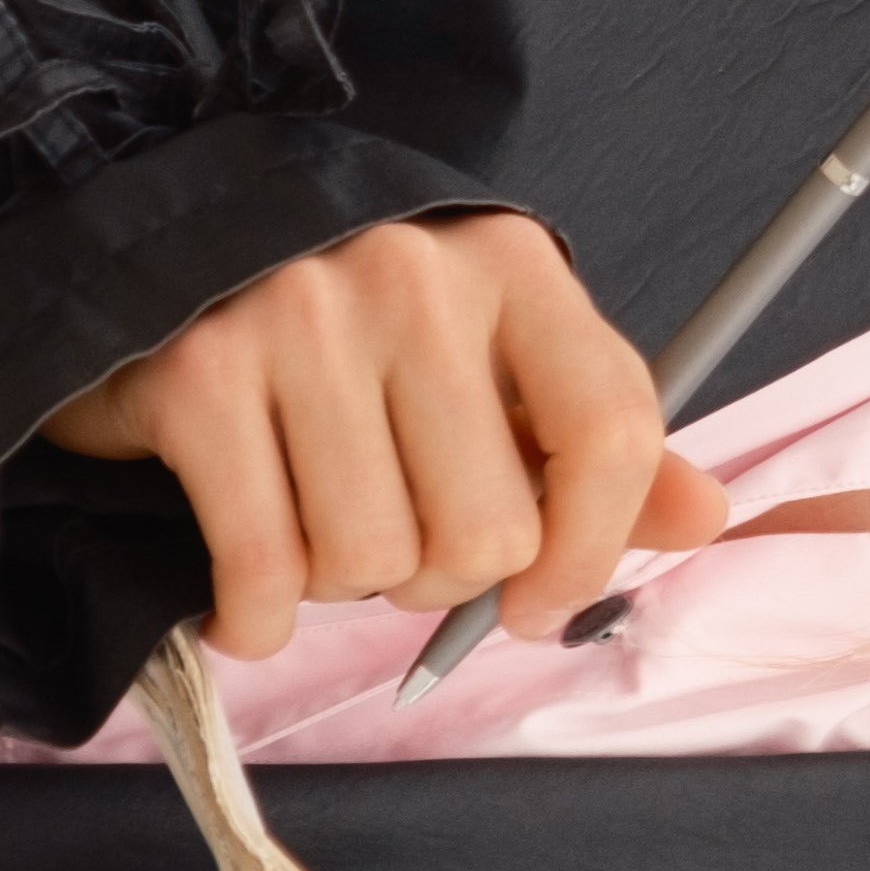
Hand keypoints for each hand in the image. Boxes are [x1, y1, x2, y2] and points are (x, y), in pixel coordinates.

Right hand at [37, 210, 728, 665]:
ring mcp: (298, 319)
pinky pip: (264, 571)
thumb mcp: (491, 358)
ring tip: (316, 527)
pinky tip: (252, 598)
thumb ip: (597, 443)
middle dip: (438, 576)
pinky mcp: (197, 377)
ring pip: (372, 562)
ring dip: (343, 587)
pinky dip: (258, 619)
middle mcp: (412, 278)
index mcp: (511, 266)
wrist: (162, 252)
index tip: (538, 603)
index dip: (588, 551)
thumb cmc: (355, 330)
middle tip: (395, 537)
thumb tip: (707, 515)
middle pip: (486, 529)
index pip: (609, 432)